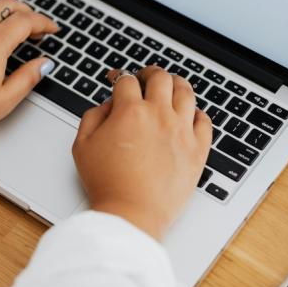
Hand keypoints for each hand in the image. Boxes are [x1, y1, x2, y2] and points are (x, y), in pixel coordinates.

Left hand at [0, 0, 58, 133]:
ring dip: (2, 6)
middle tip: (33, 25)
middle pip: (7, 4)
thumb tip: (44, 64)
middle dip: (26, 11)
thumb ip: (27, 79)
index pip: (26, 21)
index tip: (51, 29)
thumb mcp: (2, 101)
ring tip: (9, 17)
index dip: (44, 22)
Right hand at [72, 66, 211, 240]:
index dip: (119, 77)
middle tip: (145, 77)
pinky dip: (197, 112)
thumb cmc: (107, 183)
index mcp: (130, 111)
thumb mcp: (82, 145)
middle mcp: (159, 115)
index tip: (117, 81)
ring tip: (170, 86)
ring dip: (176, 84)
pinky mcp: (198, 150)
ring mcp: (182, 131)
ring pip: (186, 92)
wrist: (131, 213)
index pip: (127, 80)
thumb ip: (92, 116)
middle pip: (161, 77)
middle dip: (150, 73)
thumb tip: (108, 105)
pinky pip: (205, 120)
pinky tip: (189, 114)